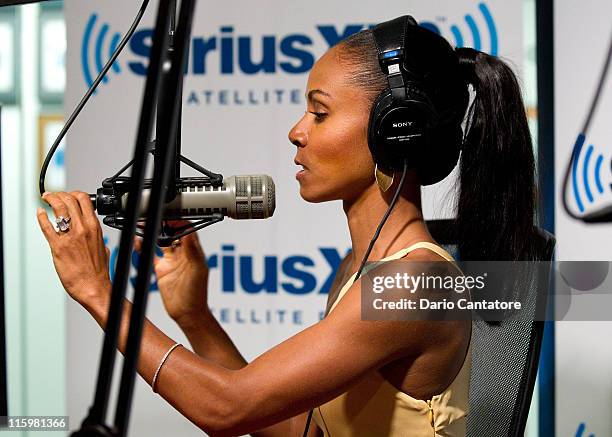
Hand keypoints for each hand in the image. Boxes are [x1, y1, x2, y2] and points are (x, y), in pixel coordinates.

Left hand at [37, 191, 110, 306]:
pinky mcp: (57, 247)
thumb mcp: (102, 247)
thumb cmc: (98, 271)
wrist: (93, 286)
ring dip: (50, 199)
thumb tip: (93, 234)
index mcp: (94, 227)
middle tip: (54, 195)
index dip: (74, 194)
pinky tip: (40, 213)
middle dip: (60, 194)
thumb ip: (96, 237)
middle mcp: (82, 229)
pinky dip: (41, 217)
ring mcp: (69, 237)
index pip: (84, 199)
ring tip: (46, 198)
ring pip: (59, 208)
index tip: (68, 196)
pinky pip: (47, 227)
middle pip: (70, 199)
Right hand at [135, 221, 208, 327]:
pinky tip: (138, 241)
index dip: (178, 221)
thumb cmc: (197, 294)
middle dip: (163, 224)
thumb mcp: (197, 269)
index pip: (186, 229)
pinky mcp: (161, 269)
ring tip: (143, 225)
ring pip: (160, 241)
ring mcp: (171, 261)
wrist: (187, 312)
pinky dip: (144, 247)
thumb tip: (190, 232)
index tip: (168, 215)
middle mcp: (182, 254)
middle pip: (171, 232)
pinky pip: (151, 254)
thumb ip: (192, 251)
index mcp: (193, 251)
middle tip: (152, 218)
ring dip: (152, 233)